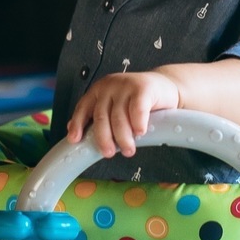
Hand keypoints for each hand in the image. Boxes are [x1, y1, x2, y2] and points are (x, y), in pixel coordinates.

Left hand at [67, 70, 181, 158]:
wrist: (165, 86)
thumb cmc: (137, 101)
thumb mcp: (115, 106)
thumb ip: (99, 117)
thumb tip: (75, 134)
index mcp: (98, 91)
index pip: (83, 108)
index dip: (78, 124)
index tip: (75, 140)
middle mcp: (109, 86)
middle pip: (101, 116)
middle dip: (104, 138)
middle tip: (109, 153)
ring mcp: (126, 85)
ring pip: (119, 117)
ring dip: (123, 137)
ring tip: (129, 150)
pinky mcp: (143, 88)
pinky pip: (137, 109)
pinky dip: (137, 124)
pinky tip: (140, 132)